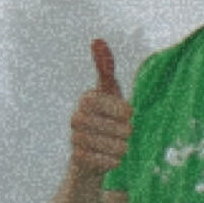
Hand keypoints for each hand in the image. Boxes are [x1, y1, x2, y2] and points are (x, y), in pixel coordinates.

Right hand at [67, 36, 131, 185]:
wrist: (89, 154)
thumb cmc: (104, 118)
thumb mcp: (109, 92)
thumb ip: (105, 67)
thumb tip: (97, 40)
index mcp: (87, 99)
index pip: (120, 107)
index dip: (126, 112)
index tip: (127, 114)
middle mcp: (76, 118)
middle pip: (122, 129)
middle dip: (127, 133)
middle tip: (121, 133)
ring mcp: (76, 140)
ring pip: (118, 147)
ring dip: (122, 148)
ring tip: (115, 145)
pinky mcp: (78, 160)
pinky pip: (110, 162)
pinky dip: (114, 162)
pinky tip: (107, 158)